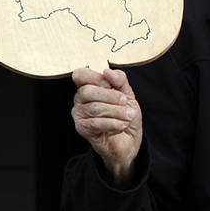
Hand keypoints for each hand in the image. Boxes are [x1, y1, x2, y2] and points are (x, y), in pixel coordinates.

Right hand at [71, 67, 142, 186]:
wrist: (129, 138)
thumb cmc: (125, 113)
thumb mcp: (127, 93)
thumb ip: (119, 80)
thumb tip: (107, 72)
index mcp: (89, 86)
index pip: (80, 75)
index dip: (95, 77)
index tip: (110, 84)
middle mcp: (80, 99)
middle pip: (87, 91)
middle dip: (110, 96)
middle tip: (124, 101)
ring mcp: (79, 114)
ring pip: (94, 108)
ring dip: (116, 111)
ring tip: (128, 115)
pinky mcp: (82, 129)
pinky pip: (95, 123)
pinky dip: (113, 123)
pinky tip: (122, 124)